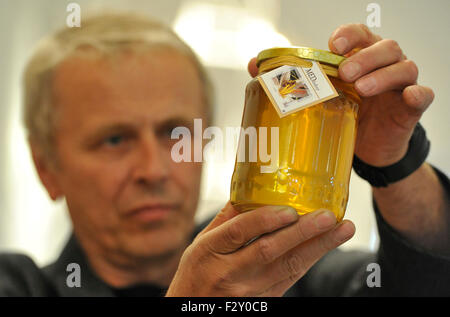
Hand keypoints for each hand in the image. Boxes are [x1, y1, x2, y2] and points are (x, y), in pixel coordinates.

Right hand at [166, 202, 354, 296]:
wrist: (194, 310)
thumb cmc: (196, 274)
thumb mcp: (201, 244)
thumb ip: (226, 219)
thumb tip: (252, 190)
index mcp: (209, 251)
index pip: (239, 232)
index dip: (266, 220)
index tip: (290, 209)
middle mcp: (229, 273)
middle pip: (270, 251)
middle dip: (303, 232)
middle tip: (329, 216)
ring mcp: (248, 292)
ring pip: (288, 268)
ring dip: (318, 247)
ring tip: (342, 229)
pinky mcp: (263, 302)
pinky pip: (290, 279)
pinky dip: (309, 260)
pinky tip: (324, 246)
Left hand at [248, 23, 434, 166]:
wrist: (366, 146)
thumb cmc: (342, 113)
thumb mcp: (319, 95)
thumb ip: (290, 79)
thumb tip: (253, 65)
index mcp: (359, 57)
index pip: (359, 35)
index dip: (349, 35)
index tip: (333, 45)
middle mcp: (382, 65)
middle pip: (384, 47)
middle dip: (365, 57)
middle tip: (346, 72)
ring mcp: (399, 85)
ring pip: (403, 67)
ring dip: (384, 74)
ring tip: (363, 88)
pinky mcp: (410, 107)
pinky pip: (422, 95)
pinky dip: (417, 94)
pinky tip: (408, 97)